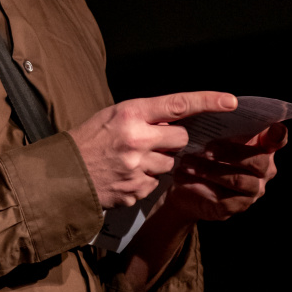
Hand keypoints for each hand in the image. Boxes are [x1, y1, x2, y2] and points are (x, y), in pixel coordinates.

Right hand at [69, 91, 238, 208]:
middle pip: (180, 140)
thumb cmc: (87, 141)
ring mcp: (137, 167)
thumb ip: (145, 117)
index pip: (178, 104)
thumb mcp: (112, 116)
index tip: (230, 101)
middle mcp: (136, 139)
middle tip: (152, 142)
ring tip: (132, 161)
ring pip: (170, 164)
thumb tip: (176, 123)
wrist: (61, 175)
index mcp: (130, 114)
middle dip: (173, 141)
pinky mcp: (135, 190)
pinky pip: (155, 184)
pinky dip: (145, 180)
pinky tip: (124, 176)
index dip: (208, 101)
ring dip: (158, 162)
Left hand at [162, 122, 287, 223]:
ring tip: (187, 162)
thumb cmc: (205, 156)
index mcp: (263, 148)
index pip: (278, 139)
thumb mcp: (213, 137)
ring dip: (210, 170)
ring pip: (238, 180)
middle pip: (257, 161)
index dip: (278, 134)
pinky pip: (221, 197)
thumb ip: (224, 125)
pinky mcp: (235, 207)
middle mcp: (264, 171)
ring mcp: (252, 191)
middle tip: (207, 148)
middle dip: (231, 152)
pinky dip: (201, 186)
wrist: (185, 187)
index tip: (273, 128)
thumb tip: (220, 105)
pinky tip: (184, 178)